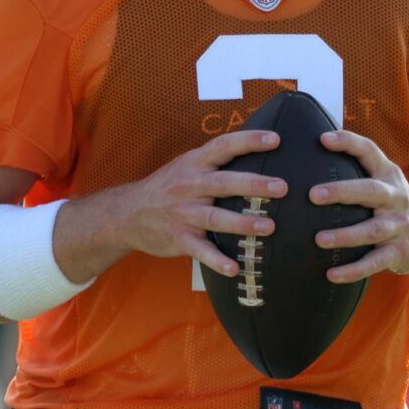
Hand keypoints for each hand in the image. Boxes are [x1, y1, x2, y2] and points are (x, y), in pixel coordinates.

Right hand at [101, 128, 287, 277]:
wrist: (127, 213)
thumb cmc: (168, 187)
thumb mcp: (187, 165)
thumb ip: (216, 161)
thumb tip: (257, 151)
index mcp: (195, 163)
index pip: (224, 146)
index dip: (249, 141)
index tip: (275, 139)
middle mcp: (189, 186)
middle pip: (224, 183)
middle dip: (254, 184)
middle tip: (282, 187)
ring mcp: (183, 213)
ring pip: (216, 218)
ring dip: (243, 223)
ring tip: (268, 227)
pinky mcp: (179, 238)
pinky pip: (200, 250)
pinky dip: (217, 260)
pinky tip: (235, 268)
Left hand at [312, 129, 408, 284]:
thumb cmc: (394, 206)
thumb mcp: (385, 183)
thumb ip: (360, 169)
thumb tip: (317, 147)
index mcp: (389, 176)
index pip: (370, 152)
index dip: (348, 143)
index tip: (323, 139)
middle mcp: (396, 198)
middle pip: (371, 191)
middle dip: (343, 192)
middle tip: (313, 194)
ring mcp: (400, 226)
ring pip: (372, 230)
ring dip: (346, 235)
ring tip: (319, 239)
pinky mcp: (399, 252)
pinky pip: (375, 262)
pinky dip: (353, 270)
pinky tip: (332, 275)